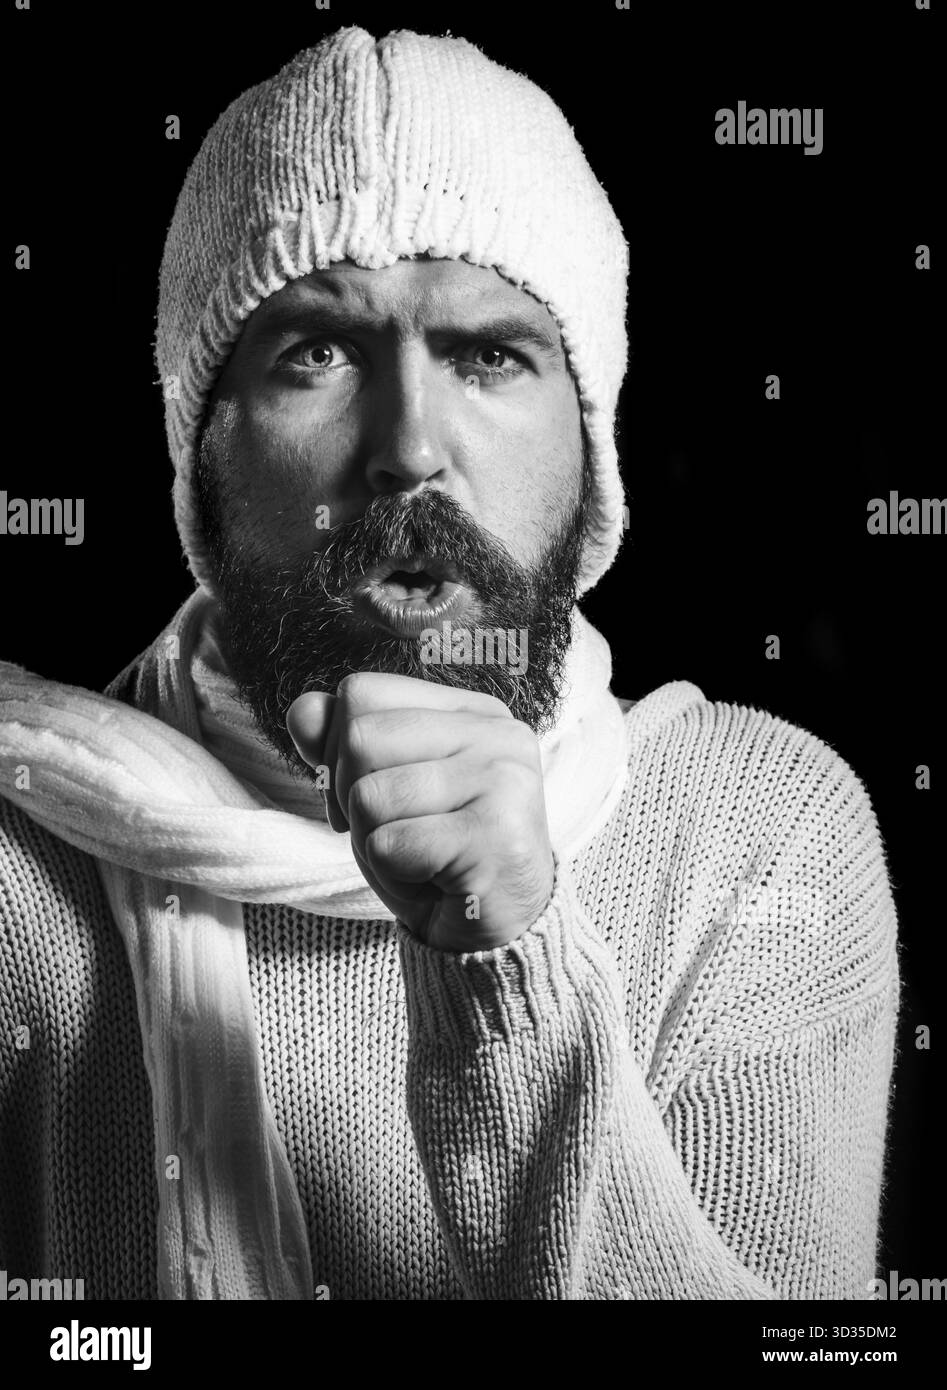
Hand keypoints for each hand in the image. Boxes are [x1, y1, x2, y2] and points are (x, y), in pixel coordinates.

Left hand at [286, 673, 554, 951]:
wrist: (497, 933)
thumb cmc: (435, 854)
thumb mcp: (379, 790)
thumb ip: (339, 744)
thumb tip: (301, 710)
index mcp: (471, 711)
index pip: (361, 693)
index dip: (338, 751)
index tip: (374, 798)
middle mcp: (496, 733)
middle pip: (358, 738)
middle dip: (352, 800)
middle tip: (397, 835)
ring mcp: (503, 780)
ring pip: (369, 796)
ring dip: (375, 843)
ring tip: (420, 860)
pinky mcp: (496, 834)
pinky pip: (390, 845)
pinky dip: (394, 874)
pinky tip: (436, 881)